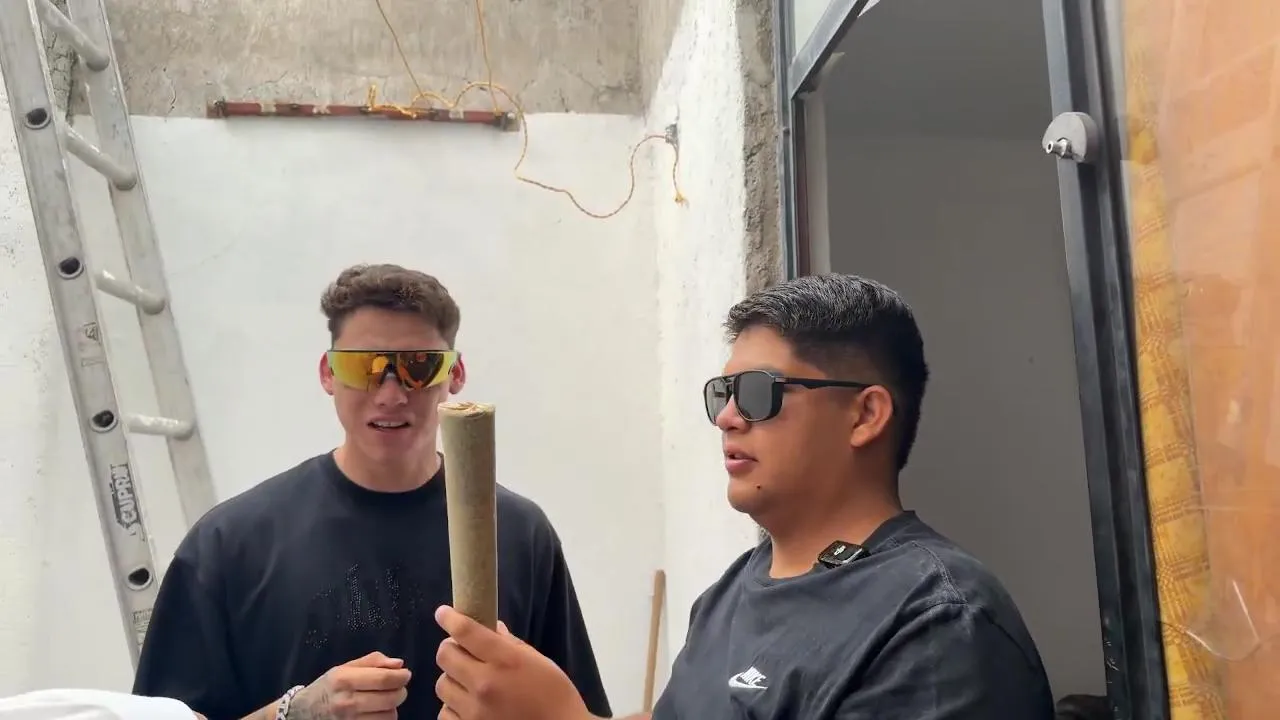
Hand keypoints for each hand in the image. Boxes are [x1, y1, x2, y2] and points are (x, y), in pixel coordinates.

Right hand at [289, 651, 411, 719]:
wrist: (303, 713)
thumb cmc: (328, 687)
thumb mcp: (344, 668)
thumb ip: (373, 662)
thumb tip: (399, 664)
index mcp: (344, 680)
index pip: (384, 679)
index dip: (401, 677)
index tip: (405, 675)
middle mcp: (346, 702)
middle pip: (390, 699)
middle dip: (400, 692)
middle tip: (398, 689)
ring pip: (389, 716)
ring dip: (392, 708)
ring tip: (383, 702)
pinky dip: (383, 719)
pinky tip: (377, 713)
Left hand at [434, 605, 593, 719]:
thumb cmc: (555, 695)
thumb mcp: (539, 661)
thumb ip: (510, 643)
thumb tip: (490, 627)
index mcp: (506, 660)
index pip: (465, 631)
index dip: (449, 618)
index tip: (443, 614)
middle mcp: (485, 684)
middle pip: (445, 656)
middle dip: (452, 649)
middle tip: (462, 651)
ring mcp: (474, 711)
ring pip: (442, 684)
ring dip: (453, 679)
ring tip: (468, 682)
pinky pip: (445, 712)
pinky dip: (453, 706)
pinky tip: (468, 705)